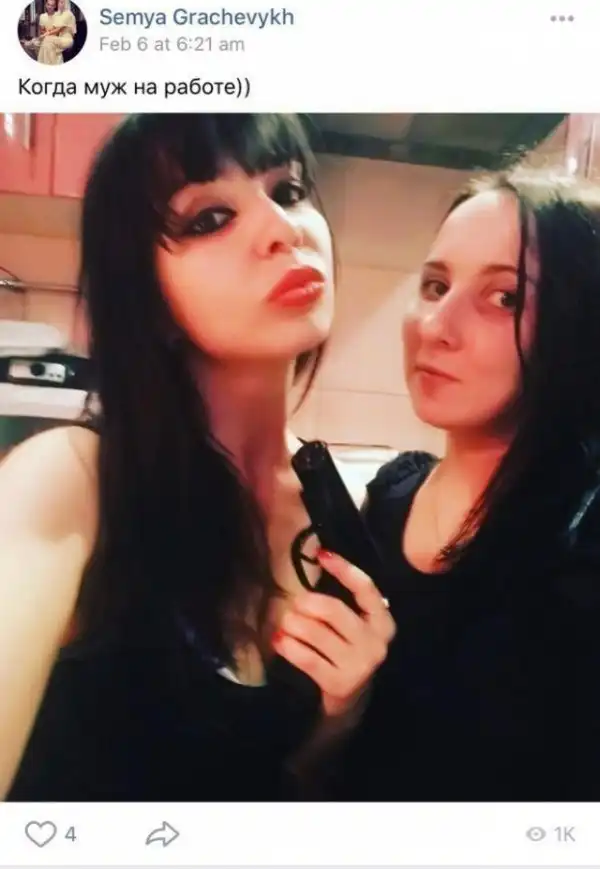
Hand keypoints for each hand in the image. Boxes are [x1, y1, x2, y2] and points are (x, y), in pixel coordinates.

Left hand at [273, 550, 395, 717]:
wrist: (351, 696)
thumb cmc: (347, 648)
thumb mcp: (355, 623)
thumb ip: (345, 598)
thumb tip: (320, 558)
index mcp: (382, 621)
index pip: (365, 588)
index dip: (344, 568)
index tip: (322, 554)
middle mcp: (375, 642)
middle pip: (334, 610)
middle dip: (307, 602)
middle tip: (295, 603)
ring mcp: (359, 665)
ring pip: (316, 633)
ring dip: (293, 623)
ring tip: (285, 622)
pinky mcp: (339, 683)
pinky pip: (306, 658)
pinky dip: (287, 646)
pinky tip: (278, 639)